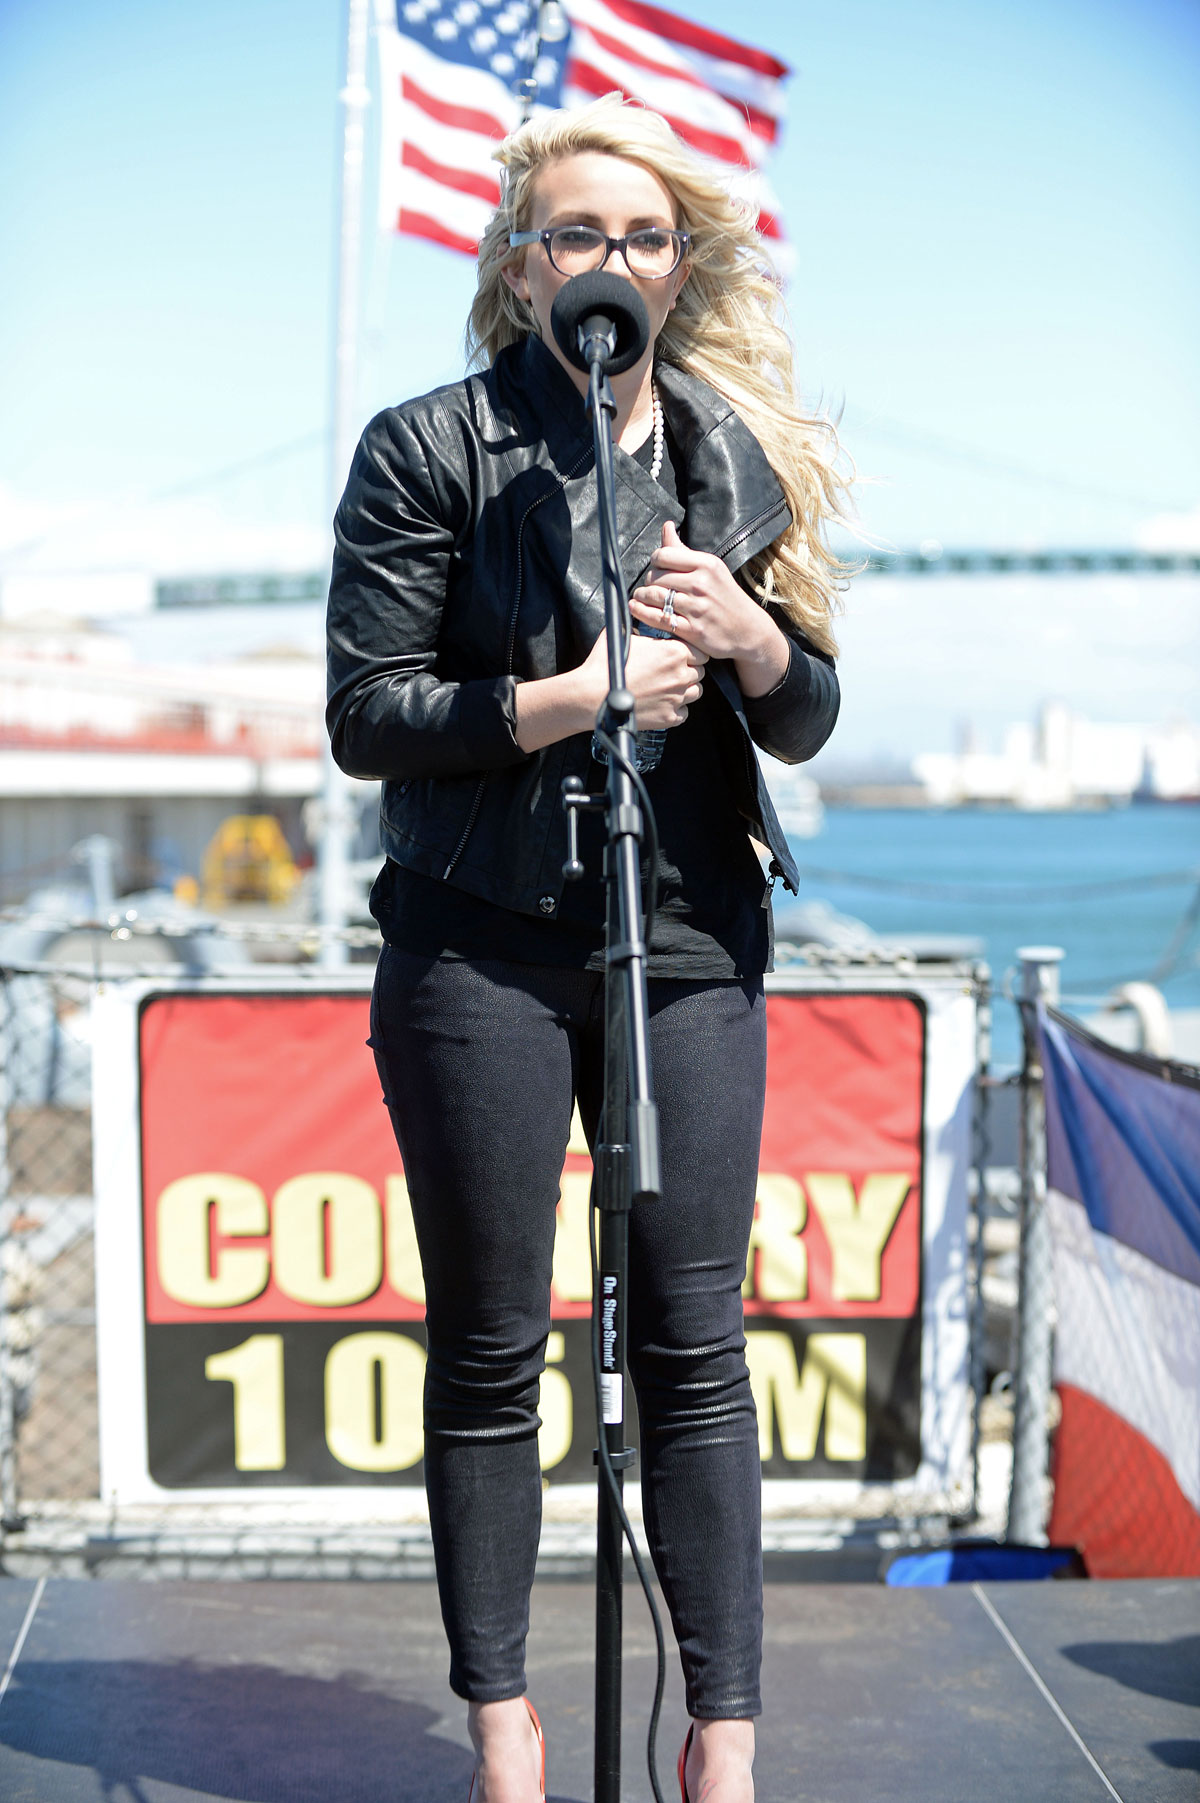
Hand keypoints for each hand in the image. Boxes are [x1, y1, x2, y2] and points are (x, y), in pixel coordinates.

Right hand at [578, 624, 707, 730]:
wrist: (591, 695)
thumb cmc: (604, 666)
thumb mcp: (622, 636)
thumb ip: (640, 630)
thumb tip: (640, 622)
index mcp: (674, 652)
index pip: (700, 651)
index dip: (692, 653)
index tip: (683, 656)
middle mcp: (680, 675)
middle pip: (700, 672)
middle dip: (689, 670)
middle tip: (673, 671)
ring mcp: (676, 698)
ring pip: (696, 692)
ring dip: (686, 689)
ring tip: (669, 687)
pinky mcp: (669, 717)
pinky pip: (684, 713)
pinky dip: (677, 709)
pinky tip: (664, 703)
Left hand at [629, 522, 789, 696]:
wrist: (748, 630)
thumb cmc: (726, 596)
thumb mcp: (711, 569)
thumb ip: (684, 550)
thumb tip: (666, 526)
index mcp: (707, 564)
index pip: (664, 554)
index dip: (655, 560)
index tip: (657, 567)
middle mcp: (701, 584)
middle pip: (656, 575)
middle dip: (648, 580)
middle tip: (650, 585)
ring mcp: (696, 608)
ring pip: (654, 596)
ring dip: (641, 596)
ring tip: (641, 596)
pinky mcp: (692, 630)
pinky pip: (658, 617)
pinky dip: (642, 612)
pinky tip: (636, 608)